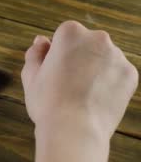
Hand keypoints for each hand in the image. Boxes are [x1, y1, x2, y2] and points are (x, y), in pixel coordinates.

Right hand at [21, 21, 137, 161]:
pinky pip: (118, 74)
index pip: (64, 35)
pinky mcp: (130, 74)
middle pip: (87, 44)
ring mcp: (117, 56)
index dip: (57, 54)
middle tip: (68, 83)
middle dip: (79, 58)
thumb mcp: (31, 75)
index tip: (54, 71)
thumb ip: (35, 53)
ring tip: (83, 94)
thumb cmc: (48, 101)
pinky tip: (96, 98)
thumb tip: (42, 41)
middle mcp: (97, 38)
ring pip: (104, 59)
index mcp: (70, 33)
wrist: (74, 129)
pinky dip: (109, 83)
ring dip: (96, 69)